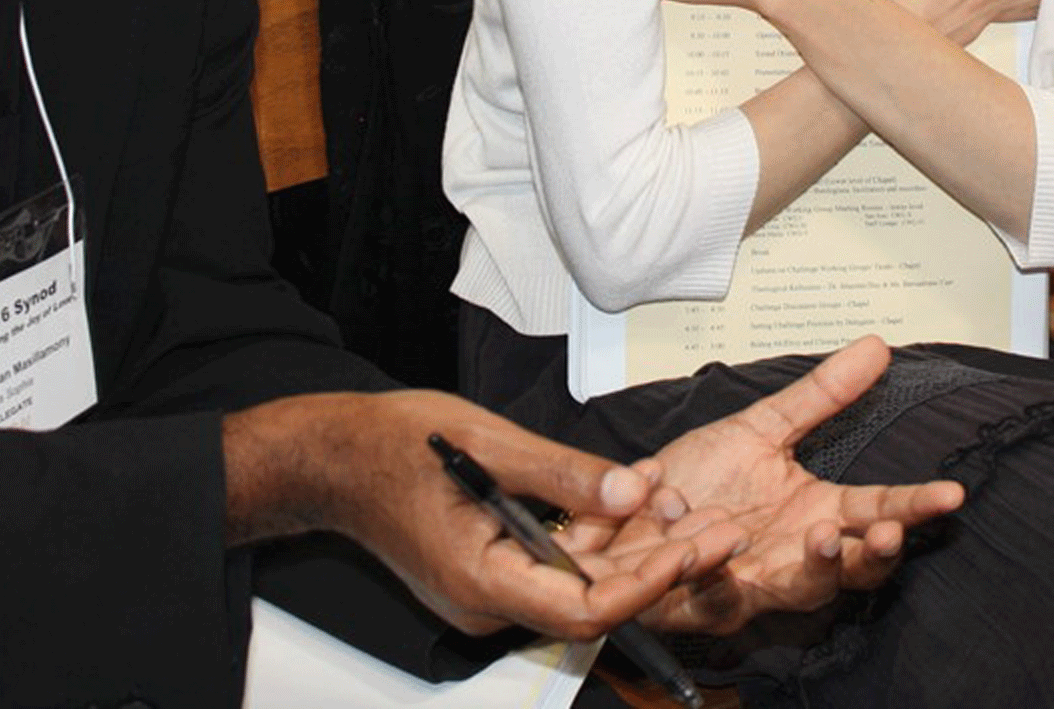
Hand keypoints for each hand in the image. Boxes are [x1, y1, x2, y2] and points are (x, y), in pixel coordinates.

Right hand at [223, 389, 744, 638]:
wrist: (334, 457)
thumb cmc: (393, 446)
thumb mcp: (488, 442)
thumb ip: (564, 476)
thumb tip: (633, 494)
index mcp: (483, 581)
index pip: (585, 610)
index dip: (645, 585)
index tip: (690, 550)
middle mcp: (490, 599)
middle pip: (594, 601)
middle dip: (659, 565)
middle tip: (718, 531)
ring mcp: (492, 588)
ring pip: (581, 580)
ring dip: (634, 545)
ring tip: (691, 506)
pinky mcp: (495, 569)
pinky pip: (558, 562)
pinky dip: (598, 533)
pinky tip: (635, 492)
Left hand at [602, 338, 965, 632]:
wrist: (621, 514)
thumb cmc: (694, 481)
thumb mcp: (759, 428)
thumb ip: (821, 395)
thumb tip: (877, 346)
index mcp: (814, 514)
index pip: (876, 511)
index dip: (914, 506)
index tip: (951, 493)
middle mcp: (792, 555)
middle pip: (854, 567)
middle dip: (876, 554)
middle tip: (890, 531)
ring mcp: (752, 581)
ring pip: (800, 591)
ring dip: (816, 567)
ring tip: (823, 535)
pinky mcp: (702, 599)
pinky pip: (718, 595)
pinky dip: (721, 572)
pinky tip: (722, 543)